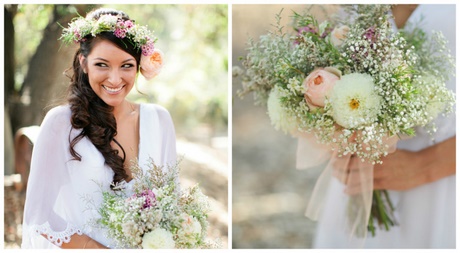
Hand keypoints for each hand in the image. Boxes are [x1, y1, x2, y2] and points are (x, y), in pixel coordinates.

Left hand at [332, 136, 454, 192]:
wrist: (421, 166)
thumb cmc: (402, 156)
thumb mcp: (387, 148)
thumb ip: (372, 148)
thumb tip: (355, 146)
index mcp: (375, 149)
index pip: (352, 150)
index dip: (340, 153)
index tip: (332, 155)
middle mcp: (375, 160)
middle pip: (350, 164)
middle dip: (338, 167)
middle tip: (332, 168)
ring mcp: (379, 172)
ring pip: (355, 177)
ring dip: (344, 178)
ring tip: (338, 178)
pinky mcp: (384, 183)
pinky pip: (365, 187)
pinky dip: (354, 189)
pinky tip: (346, 190)